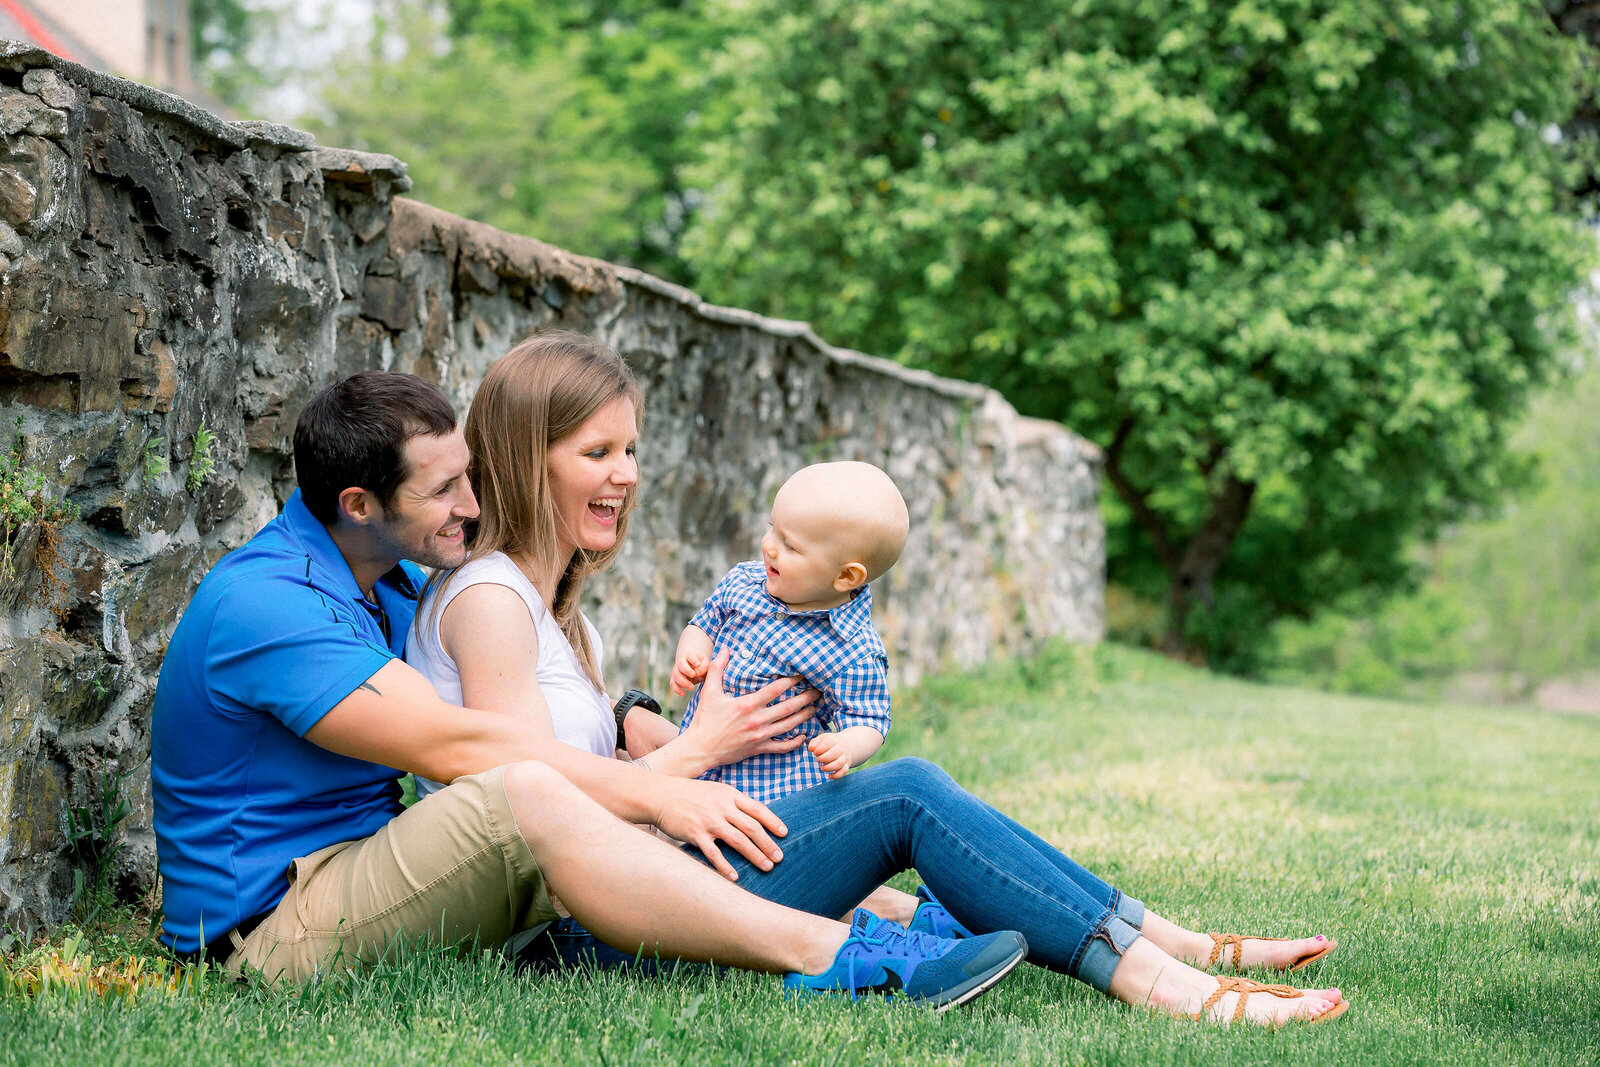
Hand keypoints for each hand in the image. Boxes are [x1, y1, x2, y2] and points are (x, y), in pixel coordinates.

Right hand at [651, 774, 787, 880]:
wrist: (661, 795)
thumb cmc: (690, 794)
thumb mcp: (716, 791)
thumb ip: (734, 802)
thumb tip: (755, 817)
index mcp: (729, 795)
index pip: (757, 809)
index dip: (773, 822)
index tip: (784, 834)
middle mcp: (722, 807)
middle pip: (752, 827)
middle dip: (768, 844)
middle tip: (779, 857)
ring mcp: (709, 821)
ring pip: (738, 841)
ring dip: (754, 855)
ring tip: (766, 867)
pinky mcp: (695, 834)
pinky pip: (714, 853)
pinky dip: (725, 867)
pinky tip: (735, 877)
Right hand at [670, 652, 709, 695]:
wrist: (695, 667)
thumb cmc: (702, 665)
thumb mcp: (706, 664)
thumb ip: (704, 667)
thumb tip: (697, 673)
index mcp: (690, 656)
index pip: (690, 656)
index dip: (693, 660)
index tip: (698, 664)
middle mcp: (681, 663)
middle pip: (681, 665)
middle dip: (687, 671)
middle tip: (694, 676)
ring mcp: (677, 671)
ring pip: (676, 675)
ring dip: (683, 682)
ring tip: (692, 687)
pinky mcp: (675, 679)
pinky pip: (673, 684)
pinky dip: (677, 689)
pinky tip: (683, 694)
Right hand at [678, 650, 818, 766]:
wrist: (700, 748)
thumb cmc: (704, 720)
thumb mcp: (709, 691)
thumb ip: (718, 668)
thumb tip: (725, 649)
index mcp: (747, 704)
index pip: (776, 689)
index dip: (792, 681)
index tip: (802, 675)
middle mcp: (757, 720)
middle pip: (788, 707)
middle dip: (805, 698)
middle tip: (817, 691)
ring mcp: (760, 736)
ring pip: (789, 726)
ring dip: (804, 717)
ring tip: (815, 708)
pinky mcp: (759, 749)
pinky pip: (782, 747)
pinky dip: (794, 743)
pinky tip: (803, 736)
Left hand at [808, 733, 853, 778]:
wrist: (845, 745)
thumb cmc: (829, 743)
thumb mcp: (822, 739)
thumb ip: (814, 742)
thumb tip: (811, 748)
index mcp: (833, 740)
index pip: (827, 743)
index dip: (819, 749)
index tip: (814, 752)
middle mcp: (840, 748)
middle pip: (834, 753)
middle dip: (824, 758)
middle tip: (818, 760)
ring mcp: (844, 757)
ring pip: (839, 763)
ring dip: (829, 767)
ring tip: (822, 768)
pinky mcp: (846, 765)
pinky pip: (844, 771)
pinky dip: (837, 775)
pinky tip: (829, 776)